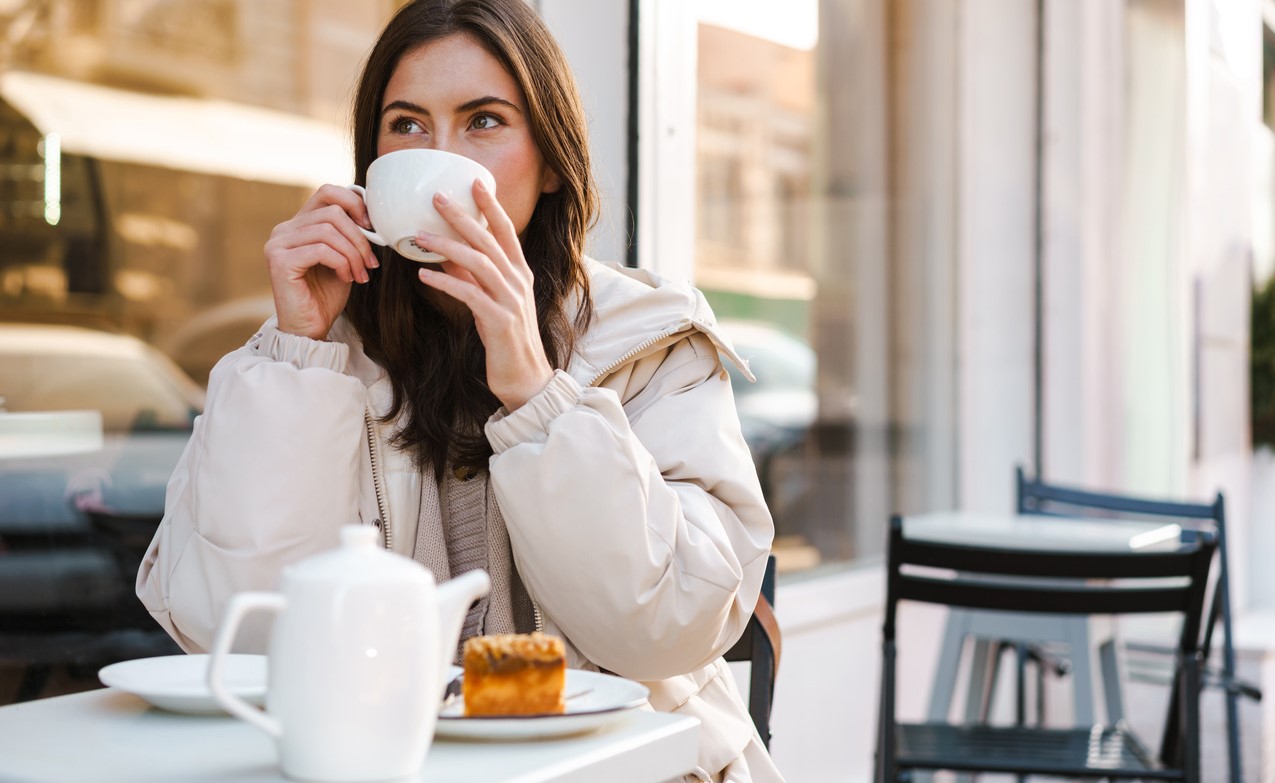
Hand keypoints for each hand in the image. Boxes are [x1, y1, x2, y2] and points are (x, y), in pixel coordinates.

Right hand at [264, 185, 379, 340]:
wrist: (311, 329)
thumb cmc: (327, 295)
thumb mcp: (344, 258)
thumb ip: (350, 235)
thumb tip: (373, 216)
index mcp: (298, 224)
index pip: (327, 192)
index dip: (354, 203)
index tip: (372, 227)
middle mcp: (284, 230)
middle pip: (332, 212)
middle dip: (359, 237)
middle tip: (371, 262)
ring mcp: (278, 244)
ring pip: (328, 230)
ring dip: (353, 253)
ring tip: (361, 274)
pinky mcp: (279, 262)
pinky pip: (321, 250)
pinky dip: (341, 263)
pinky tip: (347, 278)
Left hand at [414, 179, 554, 409]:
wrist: (525, 378)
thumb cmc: (506, 340)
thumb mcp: (489, 303)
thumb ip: (472, 278)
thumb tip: (446, 257)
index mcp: (519, 273)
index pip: (506, 231)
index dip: (491, 206)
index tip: (474, 182)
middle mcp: (518, 281)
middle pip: (489, 240)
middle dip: (462, 217)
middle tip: (437, 197)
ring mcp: (511, 300)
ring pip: (479, 263)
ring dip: (448, 247)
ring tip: (419, 237)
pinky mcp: (500, 321)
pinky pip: (470, 294)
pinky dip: (447, 282)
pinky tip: (425, 275)